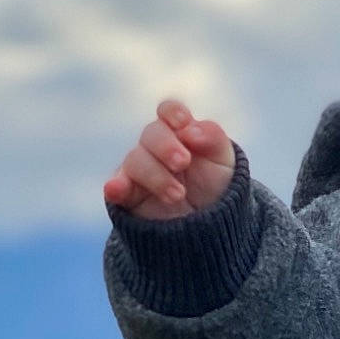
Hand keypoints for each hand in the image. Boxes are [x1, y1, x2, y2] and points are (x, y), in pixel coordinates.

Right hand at [104, 99, 235, 218]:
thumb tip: (190, 129)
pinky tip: (116, 189)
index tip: (183, 124)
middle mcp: (156, 148)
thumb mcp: (224, 160)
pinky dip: (115, 187)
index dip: (173, 113)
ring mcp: (141, 171)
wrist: (211, 225)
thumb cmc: (216, 185)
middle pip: (150, 134)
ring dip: (156, 176)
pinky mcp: (129, 196)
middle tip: (183, 163)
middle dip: (165, 146)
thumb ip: (213, 138)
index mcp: (179, 132)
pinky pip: (116, 188)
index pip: (168, 113)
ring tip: (178, 195)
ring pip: (135, 160)